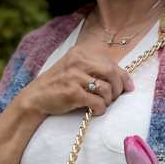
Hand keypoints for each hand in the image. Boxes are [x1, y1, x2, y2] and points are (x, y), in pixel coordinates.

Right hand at [18, 44, 134, 116]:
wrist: (36, 97)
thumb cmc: (59, 85)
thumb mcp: (75, 69)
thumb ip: (95, 69)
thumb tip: (125, 81)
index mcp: (81, 52)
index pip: (111, 63)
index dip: (124, 77)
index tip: (128, 88)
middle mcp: (78, 61)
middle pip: (112, 72)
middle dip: (118, 88)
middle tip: (114, 98)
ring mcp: (75, 77)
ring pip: (106, 89)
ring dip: (108, 100)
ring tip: (101, 104)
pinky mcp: (73, 93)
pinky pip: (97, 103)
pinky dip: (100, 109)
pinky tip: (94, 110)